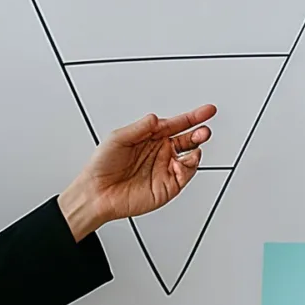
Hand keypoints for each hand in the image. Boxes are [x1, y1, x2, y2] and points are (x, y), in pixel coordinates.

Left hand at [57, 105, 216, 238]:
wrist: (96, 193)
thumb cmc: (102, 166)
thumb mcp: (118, 138)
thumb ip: (139, 128)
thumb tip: (155, 119)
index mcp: (150, 137)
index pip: (176, 124)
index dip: (192, 117)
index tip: (207, 111)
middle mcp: (160, 152)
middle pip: (187, 140)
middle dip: (199, 133)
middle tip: (204, 130)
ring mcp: (165, 169)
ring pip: (190, 157)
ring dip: (196, 150)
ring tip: (195, 146)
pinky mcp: (167, 186)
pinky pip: (185, 175)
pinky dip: (188, 168)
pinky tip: (181, 163)